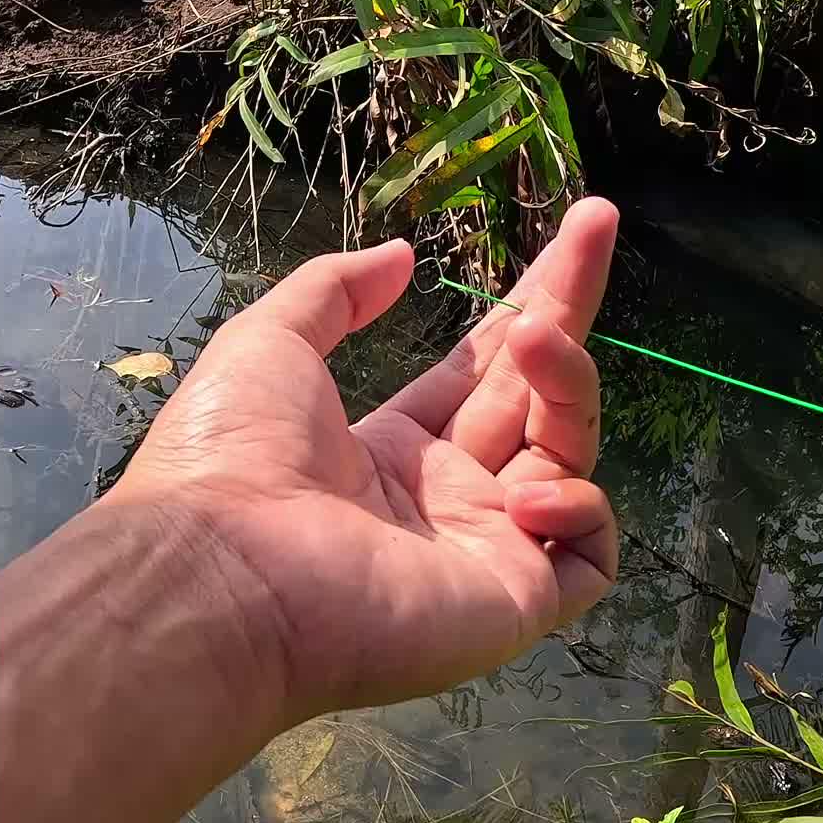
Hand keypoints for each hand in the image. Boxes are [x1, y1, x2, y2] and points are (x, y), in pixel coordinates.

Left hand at [107, 199, 618, 718]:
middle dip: (569, 309)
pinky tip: (523, 491)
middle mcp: (449, 498)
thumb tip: (401, 256)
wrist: (224, 575)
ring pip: (570, 455)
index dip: (528, 304)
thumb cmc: (232, 458)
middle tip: (598, 219)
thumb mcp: (271, 343)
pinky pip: (588, 554)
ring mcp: (486, 551)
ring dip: (569, 386)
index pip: (486, 371)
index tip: (574, 233)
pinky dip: (579, 507)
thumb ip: (337, 291)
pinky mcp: (514, 603)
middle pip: (538, 395)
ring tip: (535, 339)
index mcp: (395, 449)